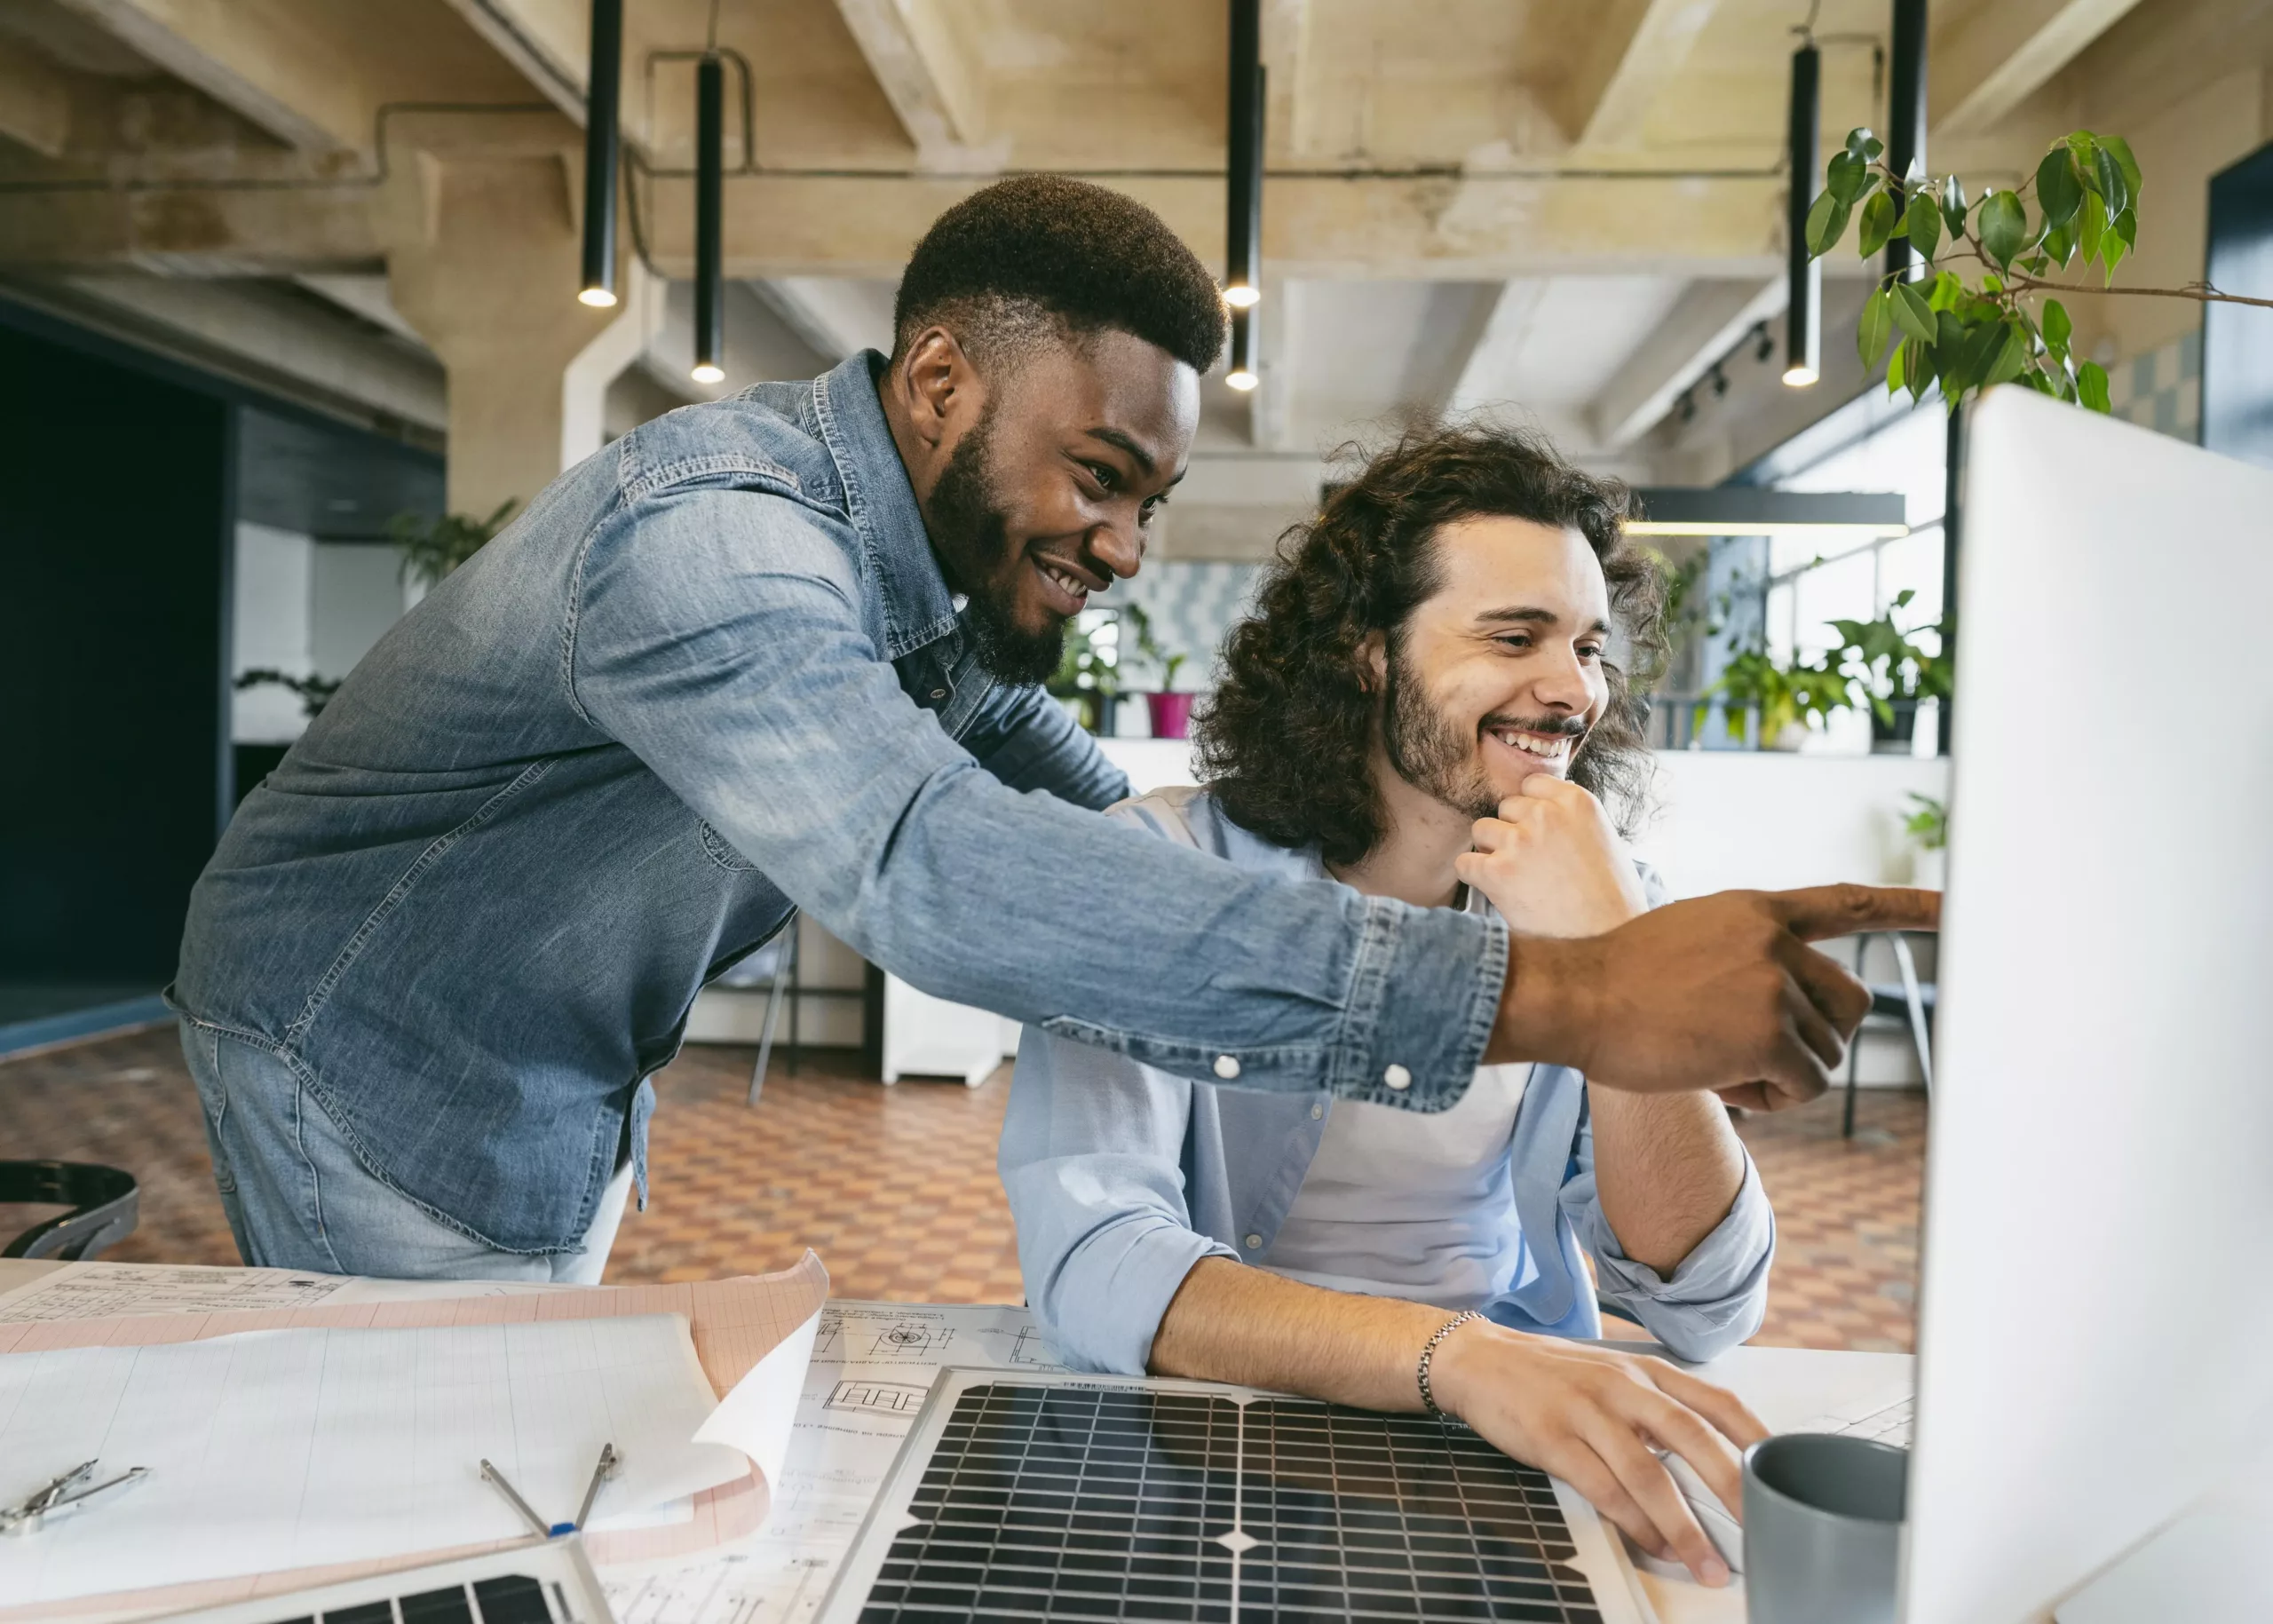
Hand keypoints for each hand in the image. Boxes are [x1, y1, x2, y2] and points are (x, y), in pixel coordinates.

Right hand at [1430, 1319, 1765, 1586]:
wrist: (1479, 1358)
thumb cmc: (1550, 1375)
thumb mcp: (1610, 1374)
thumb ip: (1654, 1408)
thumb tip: (1702, 1460)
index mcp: (1644, 1369)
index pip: (1714, 1399)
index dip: (1754, 1435)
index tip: (1784, 1470)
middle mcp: (1622, 1385)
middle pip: (1689, 1434)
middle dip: (1730, 1486)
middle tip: (1760, 1529)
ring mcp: (1587, 1411)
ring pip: (1646, 1471)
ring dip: (1682, 1524)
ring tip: (1706, 1563)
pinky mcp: (1553, 1439)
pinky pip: (1603, 1488)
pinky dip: (1633, 1522)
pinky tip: (1653, 1545)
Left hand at [1455, 776, 1650, 937]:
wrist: (1605, 943)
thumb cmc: (1610, 900)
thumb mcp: (1603, 842)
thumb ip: (1570, 820)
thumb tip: (1538, 812)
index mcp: (1577, 802)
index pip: (1531, 784)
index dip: (1529, 810)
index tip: (1535, 831)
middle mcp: (1545, 814)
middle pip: (1505, 808)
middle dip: (1511, 832)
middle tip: (1528, 864)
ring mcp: (1519, 841)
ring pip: (1481, 830)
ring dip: (1491, 852)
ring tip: (1514, 879)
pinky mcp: (1496, 872)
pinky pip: (1464, 863)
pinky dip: (1474, 877)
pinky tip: (1495, 892)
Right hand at [1486, 884, 1941, 1106]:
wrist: (1574, 998)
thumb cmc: (1616, 984)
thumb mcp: (1690, 942)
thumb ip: (1748, 959)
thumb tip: (1798, 1022)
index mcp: (1757, 911)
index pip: (1848, 904)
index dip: (1909, 907)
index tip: (1960, 909)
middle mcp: (1775, 940)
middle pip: (1850, 1004)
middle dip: (1818, 1040)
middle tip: (1759, 1057)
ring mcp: (1774, 983)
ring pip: (1826, 1053)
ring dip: (1784, 1074)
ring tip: (1721, 1065)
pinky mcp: (1767, 1032)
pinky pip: (1805, 1085)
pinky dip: (1772, 1099)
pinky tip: (1724, 1085)